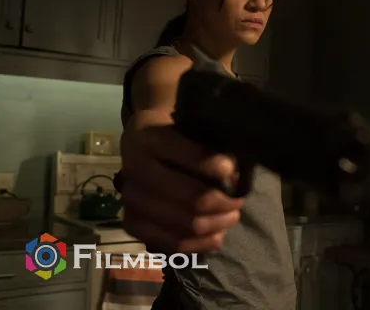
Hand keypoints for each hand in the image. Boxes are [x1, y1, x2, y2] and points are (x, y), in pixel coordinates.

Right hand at [119, 125, 243, 253]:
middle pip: (191, 198)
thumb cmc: (176, 135)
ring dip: (216, 224)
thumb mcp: (190, 127)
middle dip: (223, 203)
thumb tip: (234, 174)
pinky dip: (200, 243)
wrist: (142, 145)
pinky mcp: (131, 223)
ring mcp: (130, 199)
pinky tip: (216, 236)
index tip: (233, 171)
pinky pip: (172, 243)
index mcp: (149, 138)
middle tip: (239, 201)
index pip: (189, 157)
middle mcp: (134, 169)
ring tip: (231, 217)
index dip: (215, 167)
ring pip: (185, 224)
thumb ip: (209, 145)